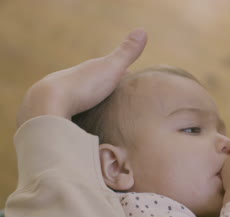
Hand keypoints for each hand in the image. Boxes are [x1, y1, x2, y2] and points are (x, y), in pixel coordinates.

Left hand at [16, 28, 147, 127]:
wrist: (47, 108)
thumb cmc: (82, 87)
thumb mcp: (110, 68)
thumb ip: (126, 53)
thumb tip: (143, 30)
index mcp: (79, 73)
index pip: (101, 73)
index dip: (117, 76)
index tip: (130, 83)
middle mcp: (64, 86)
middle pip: (87, 90)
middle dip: (100, 95)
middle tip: (119, 106)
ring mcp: (55, 105)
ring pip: (74, 108)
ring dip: (87, 112)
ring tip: (104, 124)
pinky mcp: (50, 124)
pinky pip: (66, 124)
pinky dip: (76, 126)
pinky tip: (85, 135)